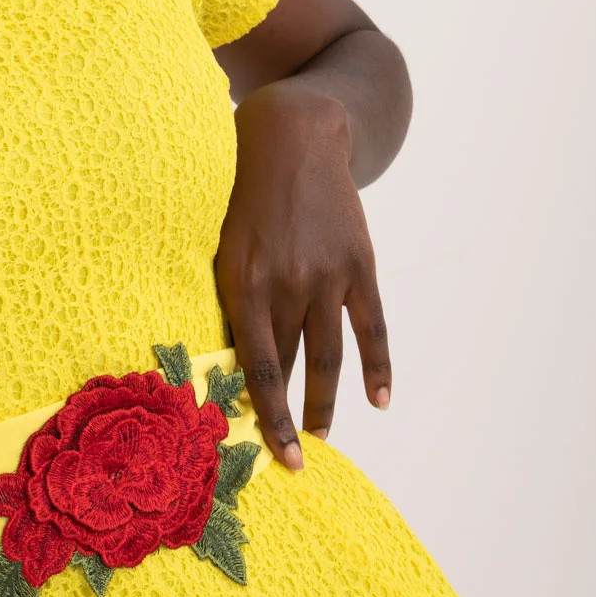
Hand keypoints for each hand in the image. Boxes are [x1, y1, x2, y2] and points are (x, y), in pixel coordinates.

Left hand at [214, 82, 392, 468]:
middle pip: (293, 365)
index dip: (267, 414)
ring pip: (330, 355)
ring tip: (324, 436)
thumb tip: (220, 360)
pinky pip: (372, 326)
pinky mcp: (358, 263)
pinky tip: (378, 400)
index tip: (275, 454)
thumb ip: (224, 296)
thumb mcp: (217, 242)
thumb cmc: (238, 194)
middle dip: (292, 415)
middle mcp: (287, 282)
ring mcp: (327, 274)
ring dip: (328, 401)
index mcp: (242, 281)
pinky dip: (377, 366)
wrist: (291, 139)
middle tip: (296, 457)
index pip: (257, 364)